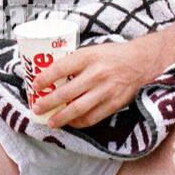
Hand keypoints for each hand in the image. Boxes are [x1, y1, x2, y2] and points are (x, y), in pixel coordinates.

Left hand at [30, 40, 155, 128]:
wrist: (140, 62)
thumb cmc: (111, 55)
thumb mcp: (91, 51)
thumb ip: (74, 62)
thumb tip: (51, 74)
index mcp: (87, 57)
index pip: (60, 68)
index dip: (45, 78)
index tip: (34, 86)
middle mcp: (96, 74)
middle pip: (66, 93)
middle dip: (48, 103)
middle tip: (37, 108)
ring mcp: (106, 90)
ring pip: (78, 109)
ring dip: (62, 117)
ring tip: (50, 122)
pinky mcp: (115, 103)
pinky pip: (93, 117)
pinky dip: (80, 122)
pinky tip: (71, 123)